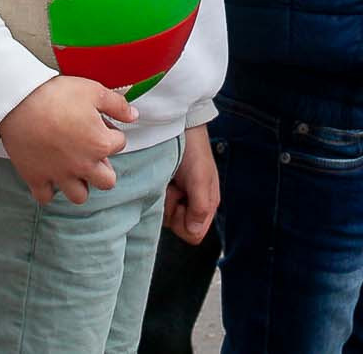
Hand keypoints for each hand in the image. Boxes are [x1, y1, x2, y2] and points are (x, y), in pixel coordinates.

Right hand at [0, 75, 134, 206]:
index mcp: (100, 144)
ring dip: (79, 184)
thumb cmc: (57, 94)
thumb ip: (117, 105)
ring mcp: (59, 175)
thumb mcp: (93, 91)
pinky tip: (49, 174)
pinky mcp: (37, 178)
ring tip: (73, 168)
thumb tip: (134, 116)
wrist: (19, 101)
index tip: (99, 123)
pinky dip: (48, 189)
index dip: (110, 131)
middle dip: (103, 168)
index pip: (119, 144)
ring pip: (80, 195)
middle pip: (106, 181)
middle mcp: (83, 165)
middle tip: (91, 152)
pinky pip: (46, 197)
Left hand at [164, 124, 219, 241]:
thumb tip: (194, 231)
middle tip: (173, 187)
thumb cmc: (194, 151)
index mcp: (207, 206)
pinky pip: (156, 202)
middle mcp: (192, 205)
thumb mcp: (200, 179)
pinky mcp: (164, 189)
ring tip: (166, 178)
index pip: (194, 235)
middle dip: (171, 209)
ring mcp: (177, 197)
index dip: (184, 223)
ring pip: (165, 215)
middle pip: (177, 227)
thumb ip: (200, 207)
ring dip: (162, 198)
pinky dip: (155, 191)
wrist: (181, 127)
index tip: (181, 202)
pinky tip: (160, 177)